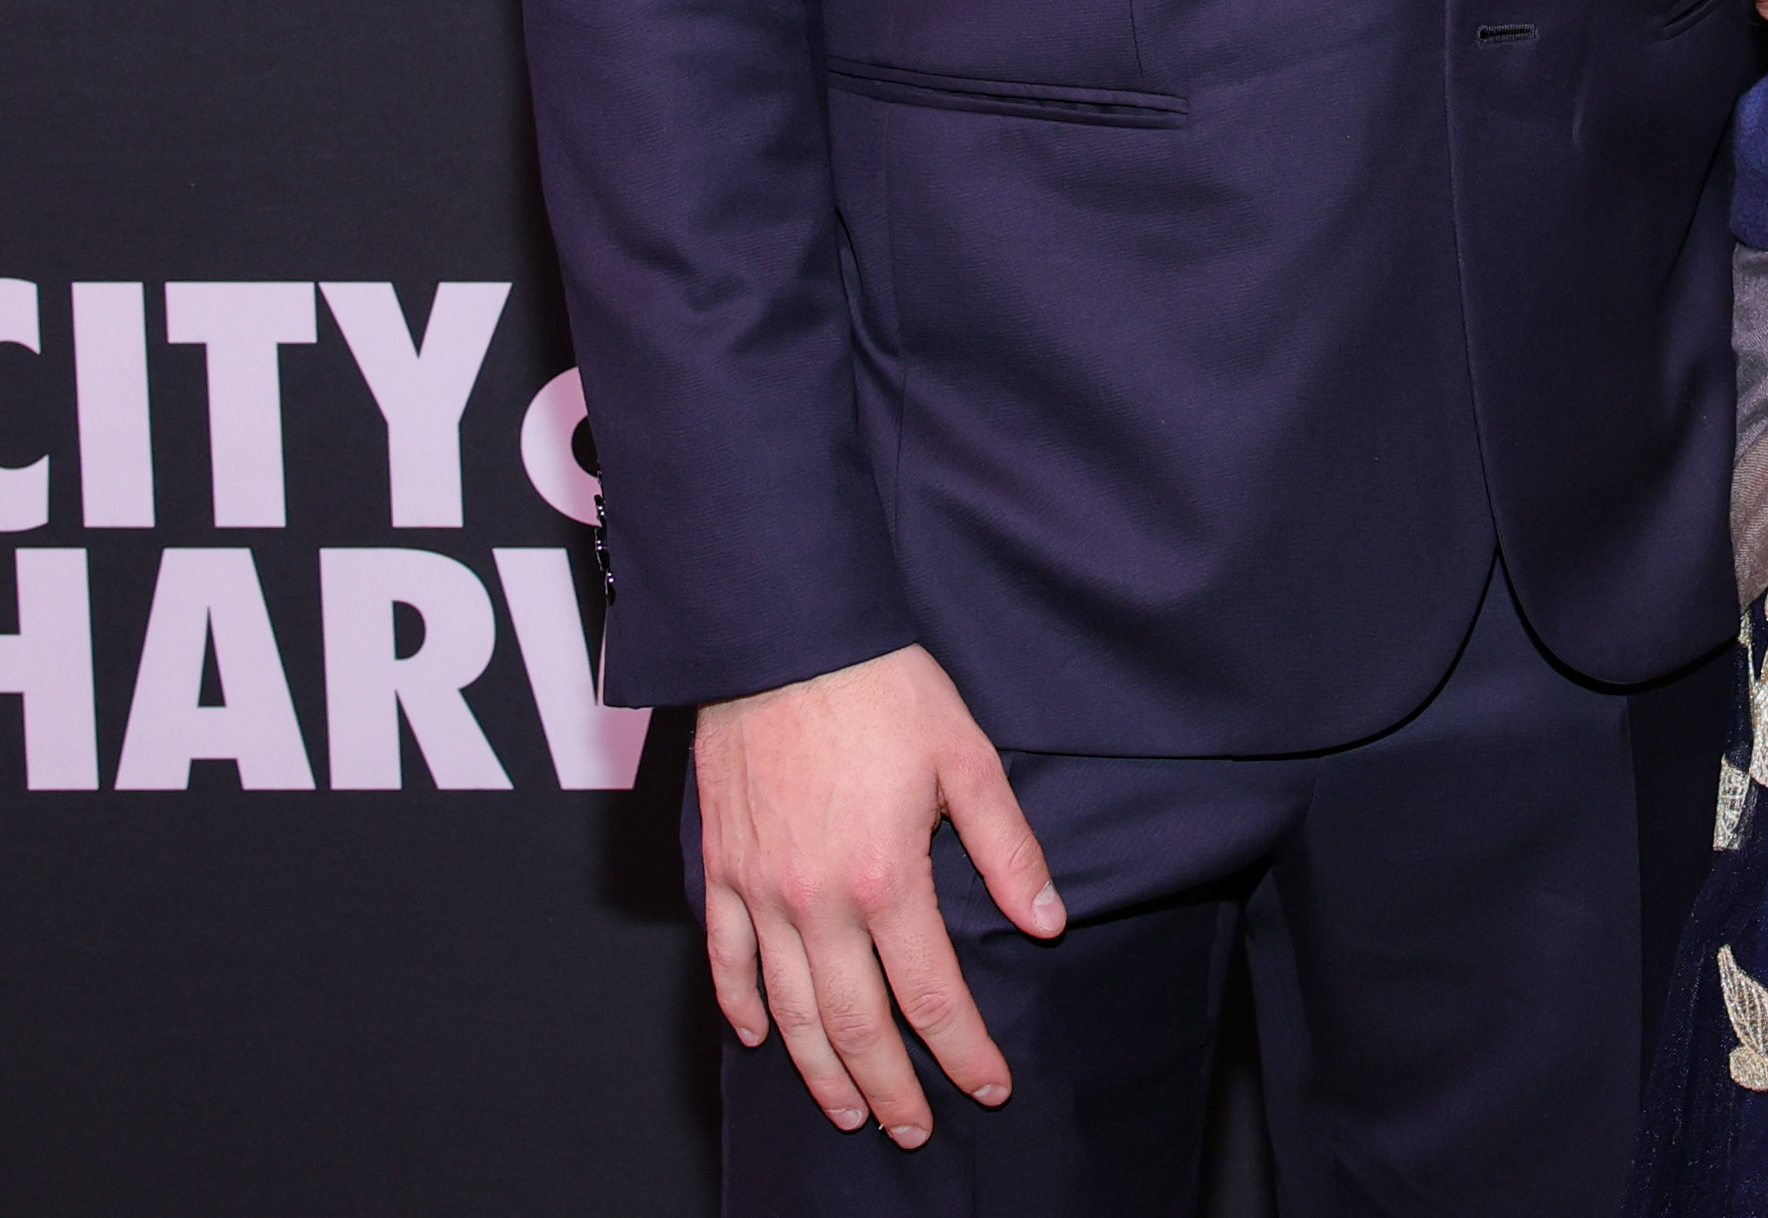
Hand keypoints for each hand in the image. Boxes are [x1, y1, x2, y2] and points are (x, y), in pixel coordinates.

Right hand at [694, 644, 1064, 1144]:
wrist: (784, 636)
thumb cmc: (881, 688)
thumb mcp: (968, 758)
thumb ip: (1008, 849)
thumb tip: (1045, 922)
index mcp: (886, 879)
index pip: (930, 997)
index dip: (962, 1052)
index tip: (987, 1087)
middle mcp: (816, 901)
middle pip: (855, 1025)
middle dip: (890, 1090)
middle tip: (911, 1131)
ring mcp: (760, 890)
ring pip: (789, 1010)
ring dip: (820, 1071)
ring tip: (848, 1110)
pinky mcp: (722, 868)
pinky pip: (725, 958)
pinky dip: (741, 1007)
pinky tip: (762, 1037)